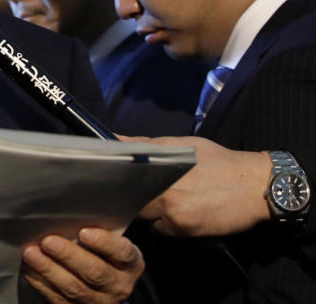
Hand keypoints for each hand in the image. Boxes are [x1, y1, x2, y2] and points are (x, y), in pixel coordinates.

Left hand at [22, 228, 143, 302]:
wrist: (100, 283)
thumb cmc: (99, 251)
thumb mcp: (109, 240)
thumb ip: (95, 229)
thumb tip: (63, 212)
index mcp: (129, 264)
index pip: (122, 253)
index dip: (104, 243)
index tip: (84, 232)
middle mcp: (117, 286)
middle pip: (95, 272)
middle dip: (69, 256)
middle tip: (48, 241)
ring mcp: (97, 301)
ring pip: (73, 288)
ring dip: (48, 269)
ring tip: (31, 253)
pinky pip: (56, 298)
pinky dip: (39, 282)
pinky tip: (28, 267)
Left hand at [129, 135, 270, 236]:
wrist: (255, 187)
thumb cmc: (219, 161)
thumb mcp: (182, 145)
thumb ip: (145, 144)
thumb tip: (114, 139)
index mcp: (161, 170)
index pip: (124, 179)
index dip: (118, 180)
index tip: (115, 178)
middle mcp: (164, 195)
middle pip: (133, 200)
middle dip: (134, 195)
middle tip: (142, 188)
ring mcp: (174, 216)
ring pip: (147, 216)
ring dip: (150, 210)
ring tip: (167, 198)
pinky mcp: (184, 232)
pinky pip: (163, 229)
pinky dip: (165, 222)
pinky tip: (180, 211)